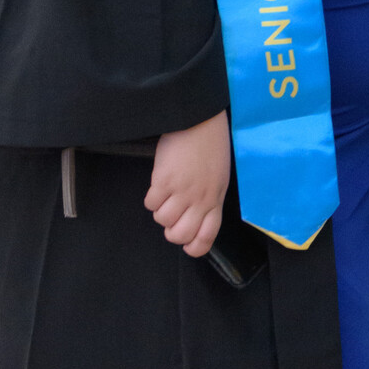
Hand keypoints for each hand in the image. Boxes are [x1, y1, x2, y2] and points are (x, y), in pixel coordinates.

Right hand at [146, 113, 231, 257]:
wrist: (200, 121)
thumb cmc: (210, 146)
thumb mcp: (218, 177)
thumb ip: (209, 199)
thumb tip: (195, 216)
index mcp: (216, 199)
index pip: (207, 236)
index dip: (195, 248)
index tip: (187, 246)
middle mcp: (200, 199)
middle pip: (180, 235)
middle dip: (171, 232)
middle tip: (171, 217)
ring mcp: (182, 191)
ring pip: (162, 220)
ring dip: (159, 211)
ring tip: (165, 196)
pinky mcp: (165, 181)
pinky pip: (150, 204)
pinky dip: (151, 198)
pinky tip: (158, 185)